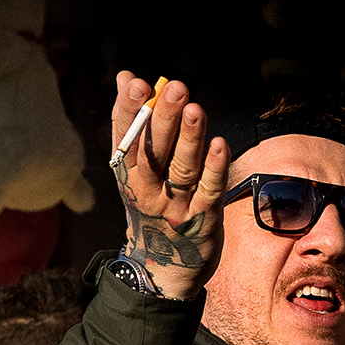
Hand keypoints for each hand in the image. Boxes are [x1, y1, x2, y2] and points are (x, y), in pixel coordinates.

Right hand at [109, 72, 232, 299]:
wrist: (162, 269)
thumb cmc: (150, 204)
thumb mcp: (134, 170)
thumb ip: (133, 122)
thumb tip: (124, 75)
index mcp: (126, 174)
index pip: (125, 137)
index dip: (130, 110)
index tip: (136, 83)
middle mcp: (146, 190)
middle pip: (154, 150)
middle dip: (164, 117)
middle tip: (175, 87)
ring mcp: (174, 207)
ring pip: (182, 168)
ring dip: (190, 138)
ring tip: (195, 108)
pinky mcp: (202, 220)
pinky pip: (209, 191)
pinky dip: (215, 168)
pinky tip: (220, 144)